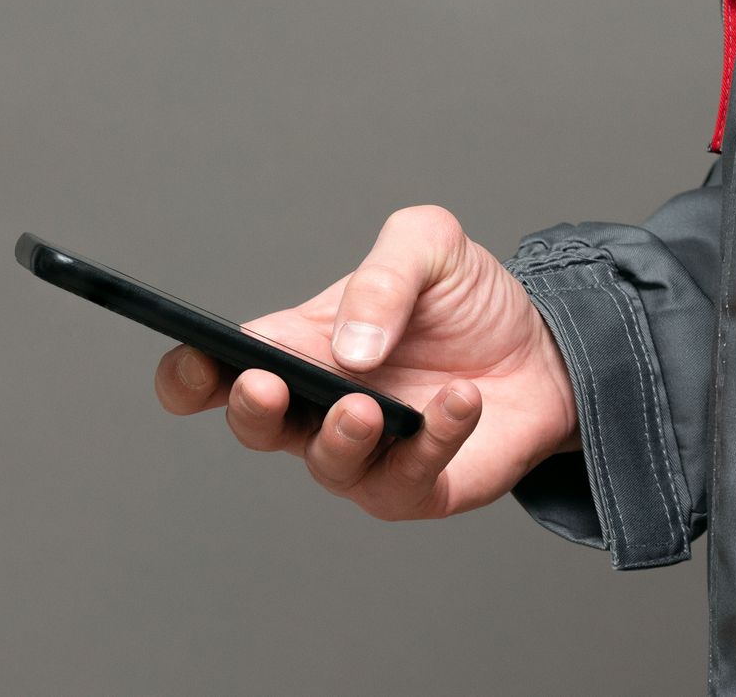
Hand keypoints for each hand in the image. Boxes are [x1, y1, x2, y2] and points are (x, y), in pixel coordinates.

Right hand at [153, 206, 578, 520]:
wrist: (549, 347)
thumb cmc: (466, 301)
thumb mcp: (428, 246)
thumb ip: (383, 275)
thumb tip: (348, 345)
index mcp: (295, 346)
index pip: (215, 370)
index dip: (186, 374)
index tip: (193, 360)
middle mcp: (316, 407)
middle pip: (254, 424)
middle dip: (250, 409)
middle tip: (265, 383)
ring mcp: (364, 454)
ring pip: (326, 466)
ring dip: (338, 437)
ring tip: (364, 403)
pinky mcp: (418, 489)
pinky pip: (409, 478)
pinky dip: (433, 439)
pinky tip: (461, 400)